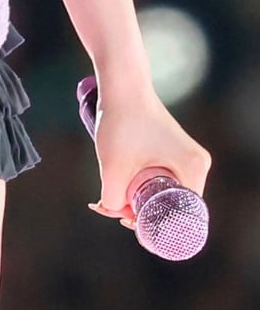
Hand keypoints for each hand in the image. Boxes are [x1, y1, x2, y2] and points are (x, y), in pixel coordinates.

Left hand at [87, 85, 211, 230]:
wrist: (122, 83)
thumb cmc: (121, 121)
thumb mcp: (112, 167)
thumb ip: (112, 199)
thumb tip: (111, 211)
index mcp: (193, 169)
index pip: (182, 215)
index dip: (157, 226)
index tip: (131, 225)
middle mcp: (197, 164)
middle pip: (174, 205)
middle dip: (146, 213)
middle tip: (119, 213)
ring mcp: (188, 155)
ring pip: (167, 191)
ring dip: (143, 198)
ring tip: (118, 198)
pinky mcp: (175, 149)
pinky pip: (165, 177)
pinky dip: (146, 185)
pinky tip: (126, 186)